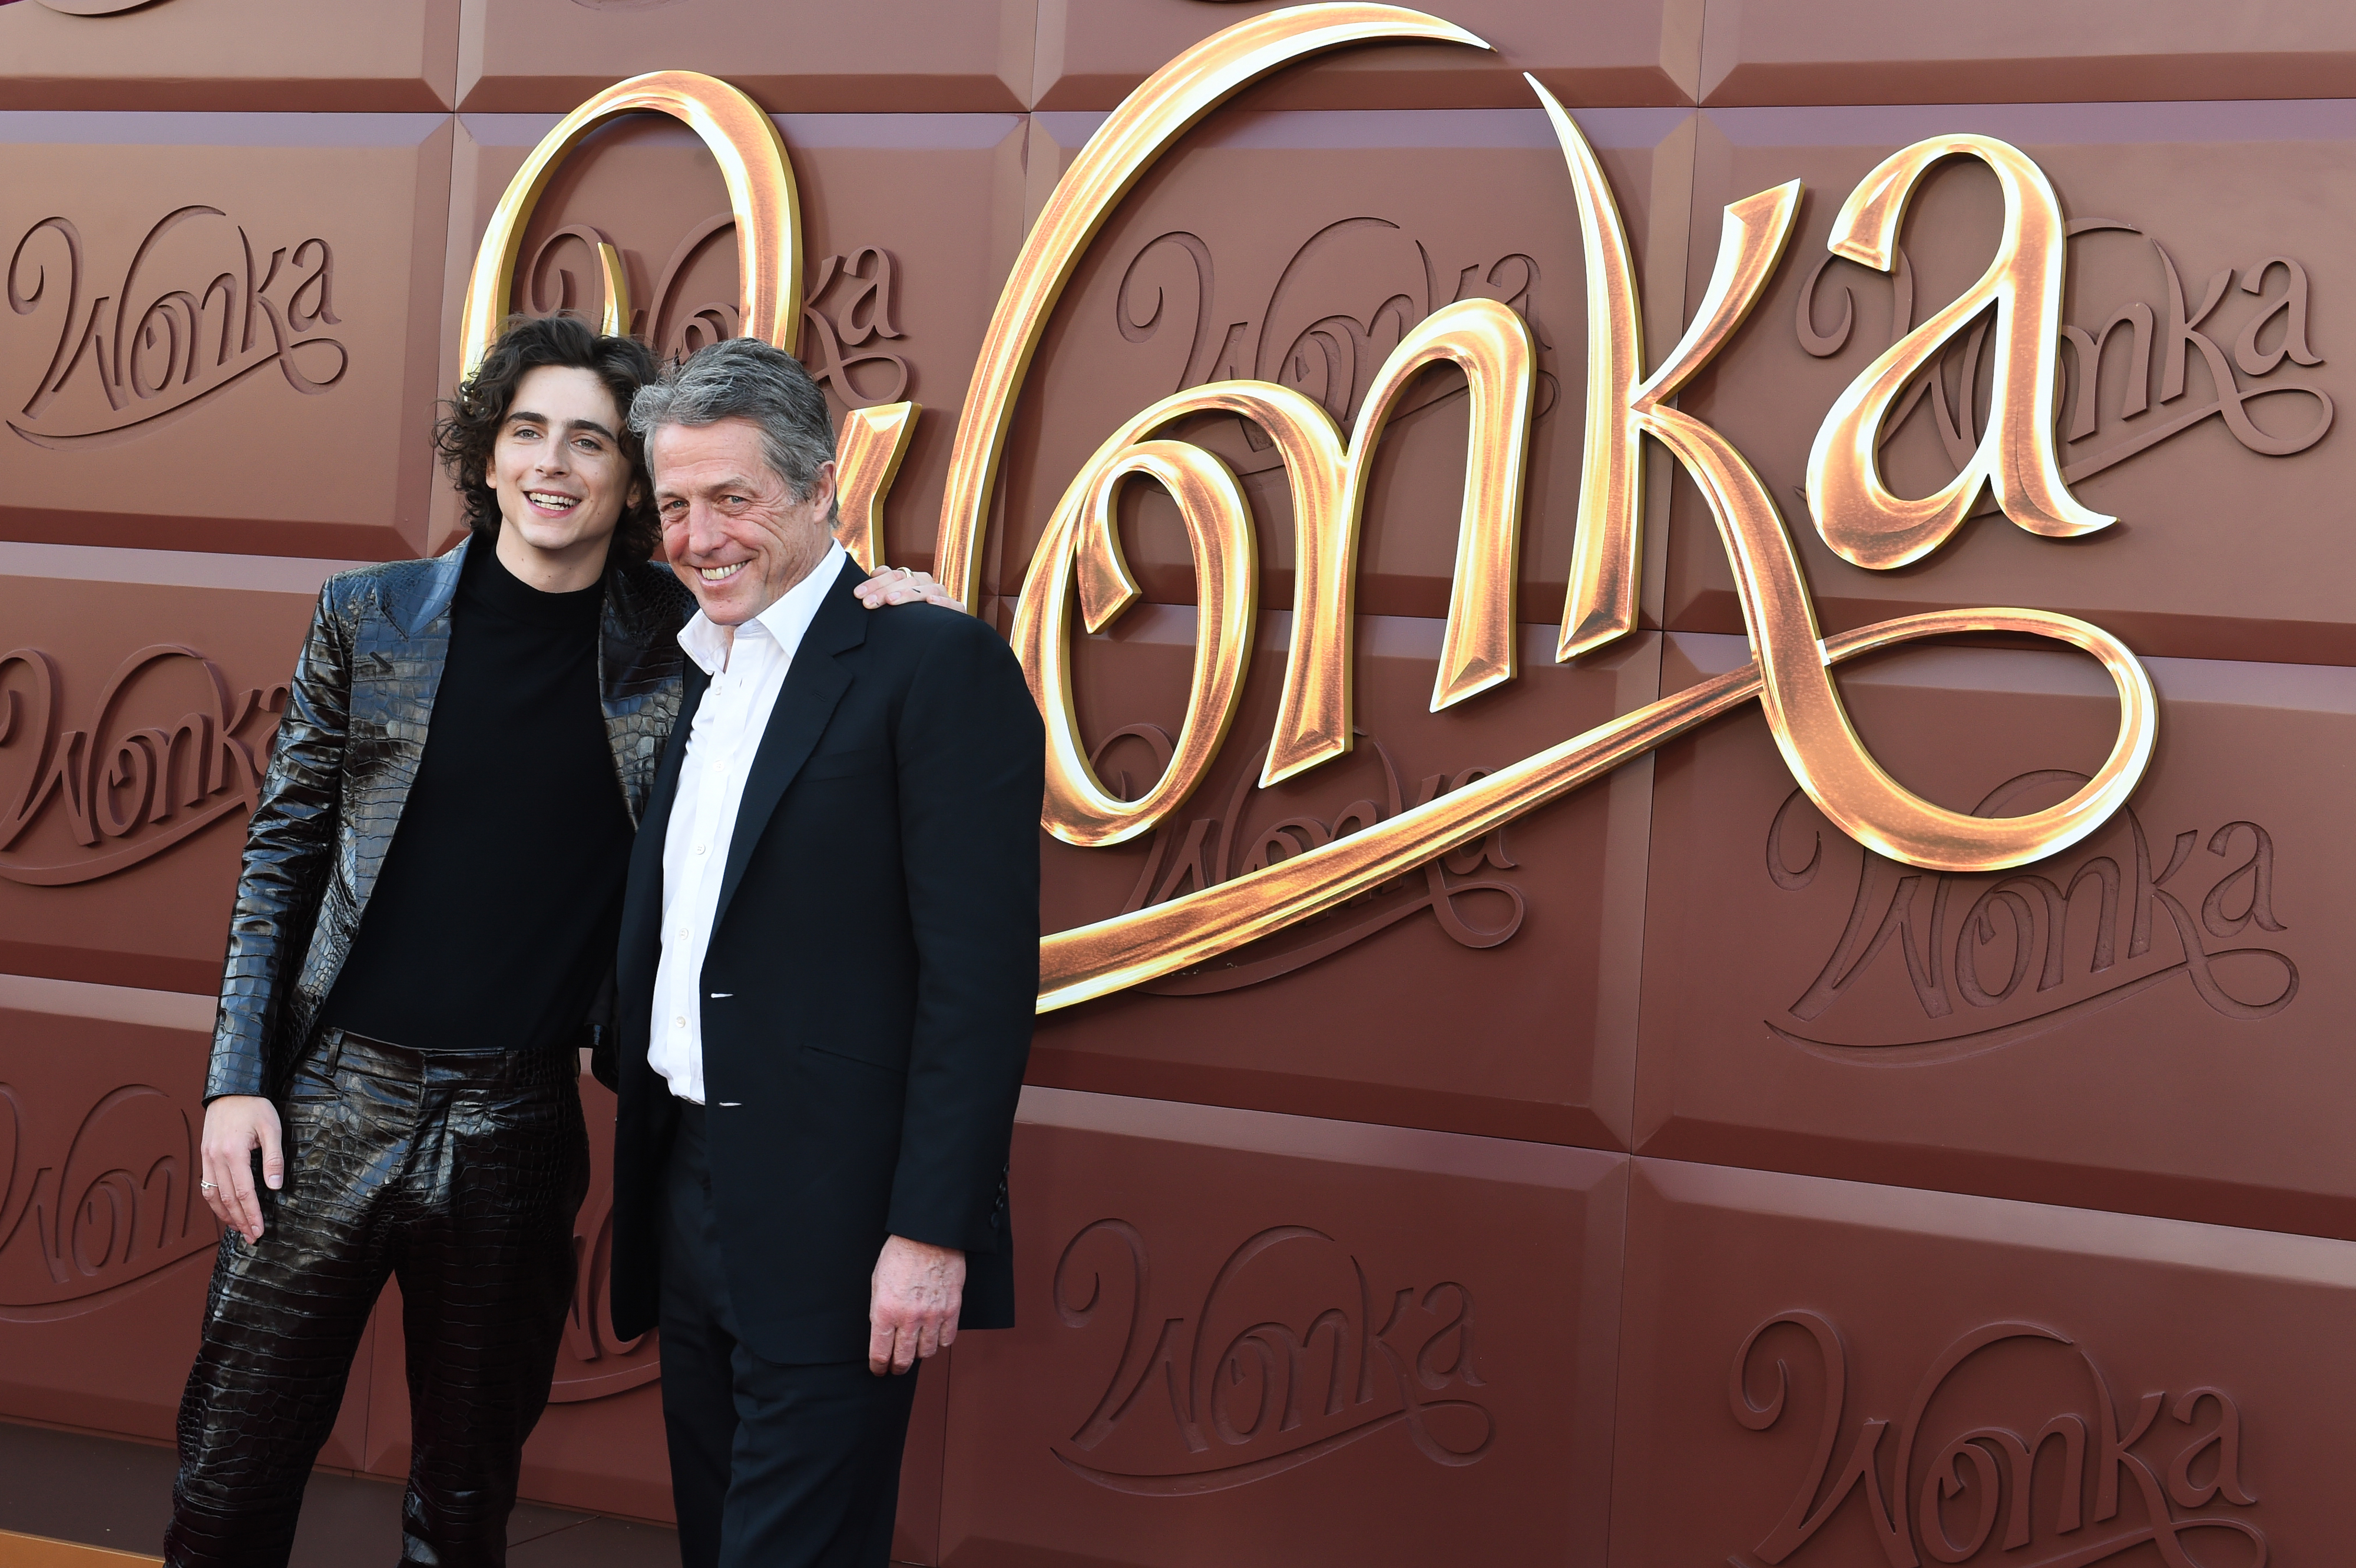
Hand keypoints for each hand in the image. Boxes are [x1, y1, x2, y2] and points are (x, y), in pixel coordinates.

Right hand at [199, 1095, 282, 1242]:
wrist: (230, 1089)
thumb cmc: (254, 1106)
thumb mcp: (271, 1128)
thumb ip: (274, 1158)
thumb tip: (274, 1187)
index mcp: (233, 1152)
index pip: (243, 1192)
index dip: (251, 1214)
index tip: (258, 1230)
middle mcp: (215, 1158)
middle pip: (227, 1199)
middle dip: (240, 1221)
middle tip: (251, 1237)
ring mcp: (207, 1158)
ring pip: (213, 1195)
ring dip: (225, 1215)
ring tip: (239, 1229)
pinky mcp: (205, 1155)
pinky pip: (207, 1185)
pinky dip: (215, 1201)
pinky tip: (225, 1210)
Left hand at [854, 565, 961, 612]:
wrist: (940, 638)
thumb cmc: (912, 619)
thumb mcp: (895, 603)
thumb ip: (885, 587)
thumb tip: (874, 571)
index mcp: (913, 579)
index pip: (893, 575)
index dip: (874, 583)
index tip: (857, 594)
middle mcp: (927, 584)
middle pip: (906, 581)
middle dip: (884, 591)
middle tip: (868, 603)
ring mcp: (943, 595)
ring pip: (926, 589)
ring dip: (908, 594)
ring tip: (891, 601)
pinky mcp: (957, 610)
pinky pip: (952, 604)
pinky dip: (942, 601)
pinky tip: (930, 601)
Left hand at [868, 1235, 963, 1375]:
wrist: (929, 1236)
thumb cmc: (900, 1254)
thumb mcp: (877, 1283)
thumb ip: (878, 1312)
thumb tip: (880, 1333)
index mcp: (885, 1311)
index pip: (880, 1354)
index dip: (878, 1367)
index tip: (879, 1370)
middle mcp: (909, 1318)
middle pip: (904, 1360)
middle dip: (897, 1368)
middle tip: (896, 1368)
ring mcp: (933, 1315)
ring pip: (927, 1353)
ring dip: (919, 1354)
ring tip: (915, 1349)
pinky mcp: (951, 1309)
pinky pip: (947, 1339)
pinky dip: (939, 1342)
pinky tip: (933, 1336)